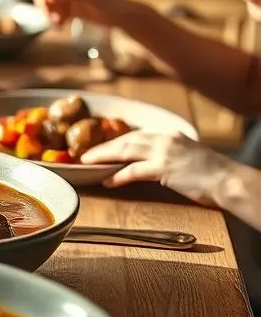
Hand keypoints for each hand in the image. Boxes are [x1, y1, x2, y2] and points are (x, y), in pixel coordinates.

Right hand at [31, 0, 128, 27]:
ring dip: (49, 13)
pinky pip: (54, 10)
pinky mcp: (69, 5)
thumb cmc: (110, 4)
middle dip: (44, 4)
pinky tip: (62, 26)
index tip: (45, 8)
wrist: (122, 17)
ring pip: (47, 0)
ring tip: (57, 25)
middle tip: (49, 18)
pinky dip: (54, 18)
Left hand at [81, 131, 229, 204]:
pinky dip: (118, 175)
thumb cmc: (213, 175)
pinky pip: (133, 170)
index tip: (104, 147)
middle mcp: (165, 139)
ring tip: (88, 163)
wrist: (230, 181)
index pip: (137, 136)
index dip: (118, 142)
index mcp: (171, 135)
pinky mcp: (164, 168)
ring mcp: (164, 152)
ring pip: (124, 151)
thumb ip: (170, 157)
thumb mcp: (189, 158)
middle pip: (126, 140)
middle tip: (87, 154)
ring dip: (103, 156)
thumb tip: (153, 165)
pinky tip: (107, 180)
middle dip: (104, 147)